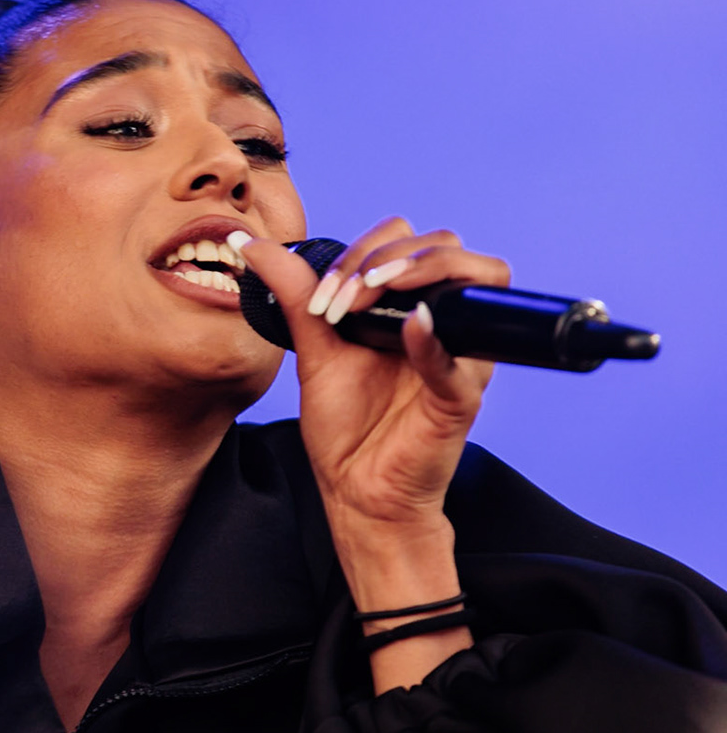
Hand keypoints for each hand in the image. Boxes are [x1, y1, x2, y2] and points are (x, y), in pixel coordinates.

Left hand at [234, 219, 510, 688]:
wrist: (355, 491)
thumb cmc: (345, 426)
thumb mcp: (314, 347)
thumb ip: (295, 292)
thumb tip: (254, 243)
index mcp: (410, 306)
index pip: (410, 241)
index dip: (365, 250)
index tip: (321, 292)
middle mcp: (443, 322)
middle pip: (446, 246)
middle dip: (385, 257)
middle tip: (340, 296)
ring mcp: (461, 356)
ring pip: (479, 280)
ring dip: (420, 272)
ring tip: (368, 295)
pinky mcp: (463, 396)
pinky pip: (466, 360)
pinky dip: (437, 340)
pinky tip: (409, 329)